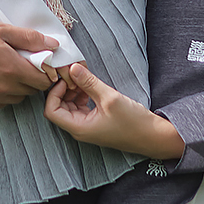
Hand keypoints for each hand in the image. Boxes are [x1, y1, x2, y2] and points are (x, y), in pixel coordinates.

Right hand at [0, 19, 58, 109]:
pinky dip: (2, 93)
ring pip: (17, 97)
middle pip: (32, 89)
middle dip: (32, 77)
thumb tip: (53, 45)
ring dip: (18, 86)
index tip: (40, 62)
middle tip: (21, 62)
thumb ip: (28, 37)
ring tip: (5, 69)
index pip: (44, 80)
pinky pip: (1, 102)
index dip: (46, 71)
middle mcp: (4, 88)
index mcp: (12, 69)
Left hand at [44, 64, 185, 160]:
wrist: (152, 136)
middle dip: (63, 90)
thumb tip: (72, 68)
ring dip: (73, 92)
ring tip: (84, 80)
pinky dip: (82, 96)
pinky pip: (80, 108)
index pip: (51, 111)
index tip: (66, 80)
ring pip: (69, 107)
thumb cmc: (133, 122)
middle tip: (75, 75)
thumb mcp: (110, 98)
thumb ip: (89, 82)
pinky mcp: (95, 123)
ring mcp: (87, 127)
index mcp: (79, 128)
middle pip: (58, 108)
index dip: (54, 93)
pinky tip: (91, 87)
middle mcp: (79, 129)